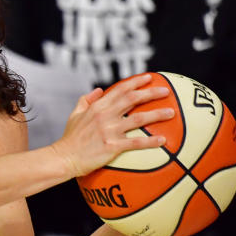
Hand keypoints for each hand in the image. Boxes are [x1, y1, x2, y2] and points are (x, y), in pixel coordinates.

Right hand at [53, 73, 173, 176]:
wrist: (63, 158)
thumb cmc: (69, 138)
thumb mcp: (74, 115)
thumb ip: (86, 100)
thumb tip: (99, 90)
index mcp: (97, 107)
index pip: (120, 89)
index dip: (136, 81)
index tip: (150, 77)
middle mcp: (104, 116)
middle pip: (133, 99)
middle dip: (151, 93)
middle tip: (166, 91)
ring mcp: (109, 131)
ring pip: (139, 119)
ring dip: (157, 114)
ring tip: (171, 113)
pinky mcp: (112, 146)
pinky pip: (136, 142)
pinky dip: (151, 141)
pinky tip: (163, 140)